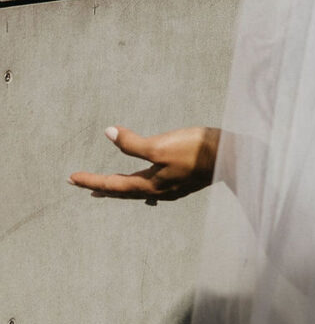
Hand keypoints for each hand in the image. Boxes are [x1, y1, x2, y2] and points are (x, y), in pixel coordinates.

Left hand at [69, 124, 219, 204]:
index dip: (90, 179)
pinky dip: (143, 187)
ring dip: (122, 188)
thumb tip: (108, 133)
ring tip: (111, 188)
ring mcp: (173, 187)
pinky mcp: (185, 181)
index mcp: (149, 183)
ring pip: (140, 190)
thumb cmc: (197, 150)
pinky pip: (156, 188)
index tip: (70, 178)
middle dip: (102, 187)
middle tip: (83, 185)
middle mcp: (159, 190)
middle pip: (124, 190)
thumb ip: (133, 143)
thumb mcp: (161, 145)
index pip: (112, 184)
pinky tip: (149, 188)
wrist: (234, 158)